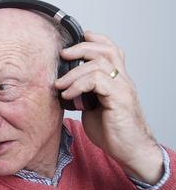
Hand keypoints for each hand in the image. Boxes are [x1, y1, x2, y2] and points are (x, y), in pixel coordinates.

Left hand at [55, 31, 162, 183]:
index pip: (111, 50)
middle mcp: (122, 80)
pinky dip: (78, 85)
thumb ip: (82, 94)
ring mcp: (122, 88)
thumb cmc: (111, 131)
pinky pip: (97, 81)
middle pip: (106, 51)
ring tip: (60, 85)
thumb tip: (61, 88)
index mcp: (117, 80)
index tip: (77, 39)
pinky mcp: (119, 99)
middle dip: (81, 48)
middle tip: (63, 55)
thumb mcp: (91, 108)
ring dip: (74, 73)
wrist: (129, 150)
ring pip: (99, 64)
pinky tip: (68, 95)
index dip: (95, 40)